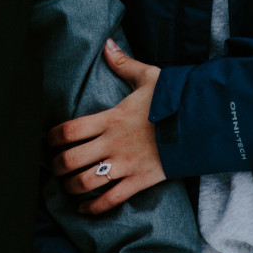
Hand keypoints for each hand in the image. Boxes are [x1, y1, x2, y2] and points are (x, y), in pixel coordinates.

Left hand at [48, 39, 166, 214]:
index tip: (48, 140)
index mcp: (111, 118)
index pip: (69, 130)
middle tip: (53, 166)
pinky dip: (93, 207)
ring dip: (71, 186)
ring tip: (67, 186)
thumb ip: (124, 64)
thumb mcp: (149, 77)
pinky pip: (110, 200)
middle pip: (70, 160)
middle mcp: (113, 144)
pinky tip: (84, 208)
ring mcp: (126, 165)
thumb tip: (107, 44)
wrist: (204, 124)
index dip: (53, 137)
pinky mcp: (140, 181)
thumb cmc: (176, 100)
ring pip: (86, 182)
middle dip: (56, 166)